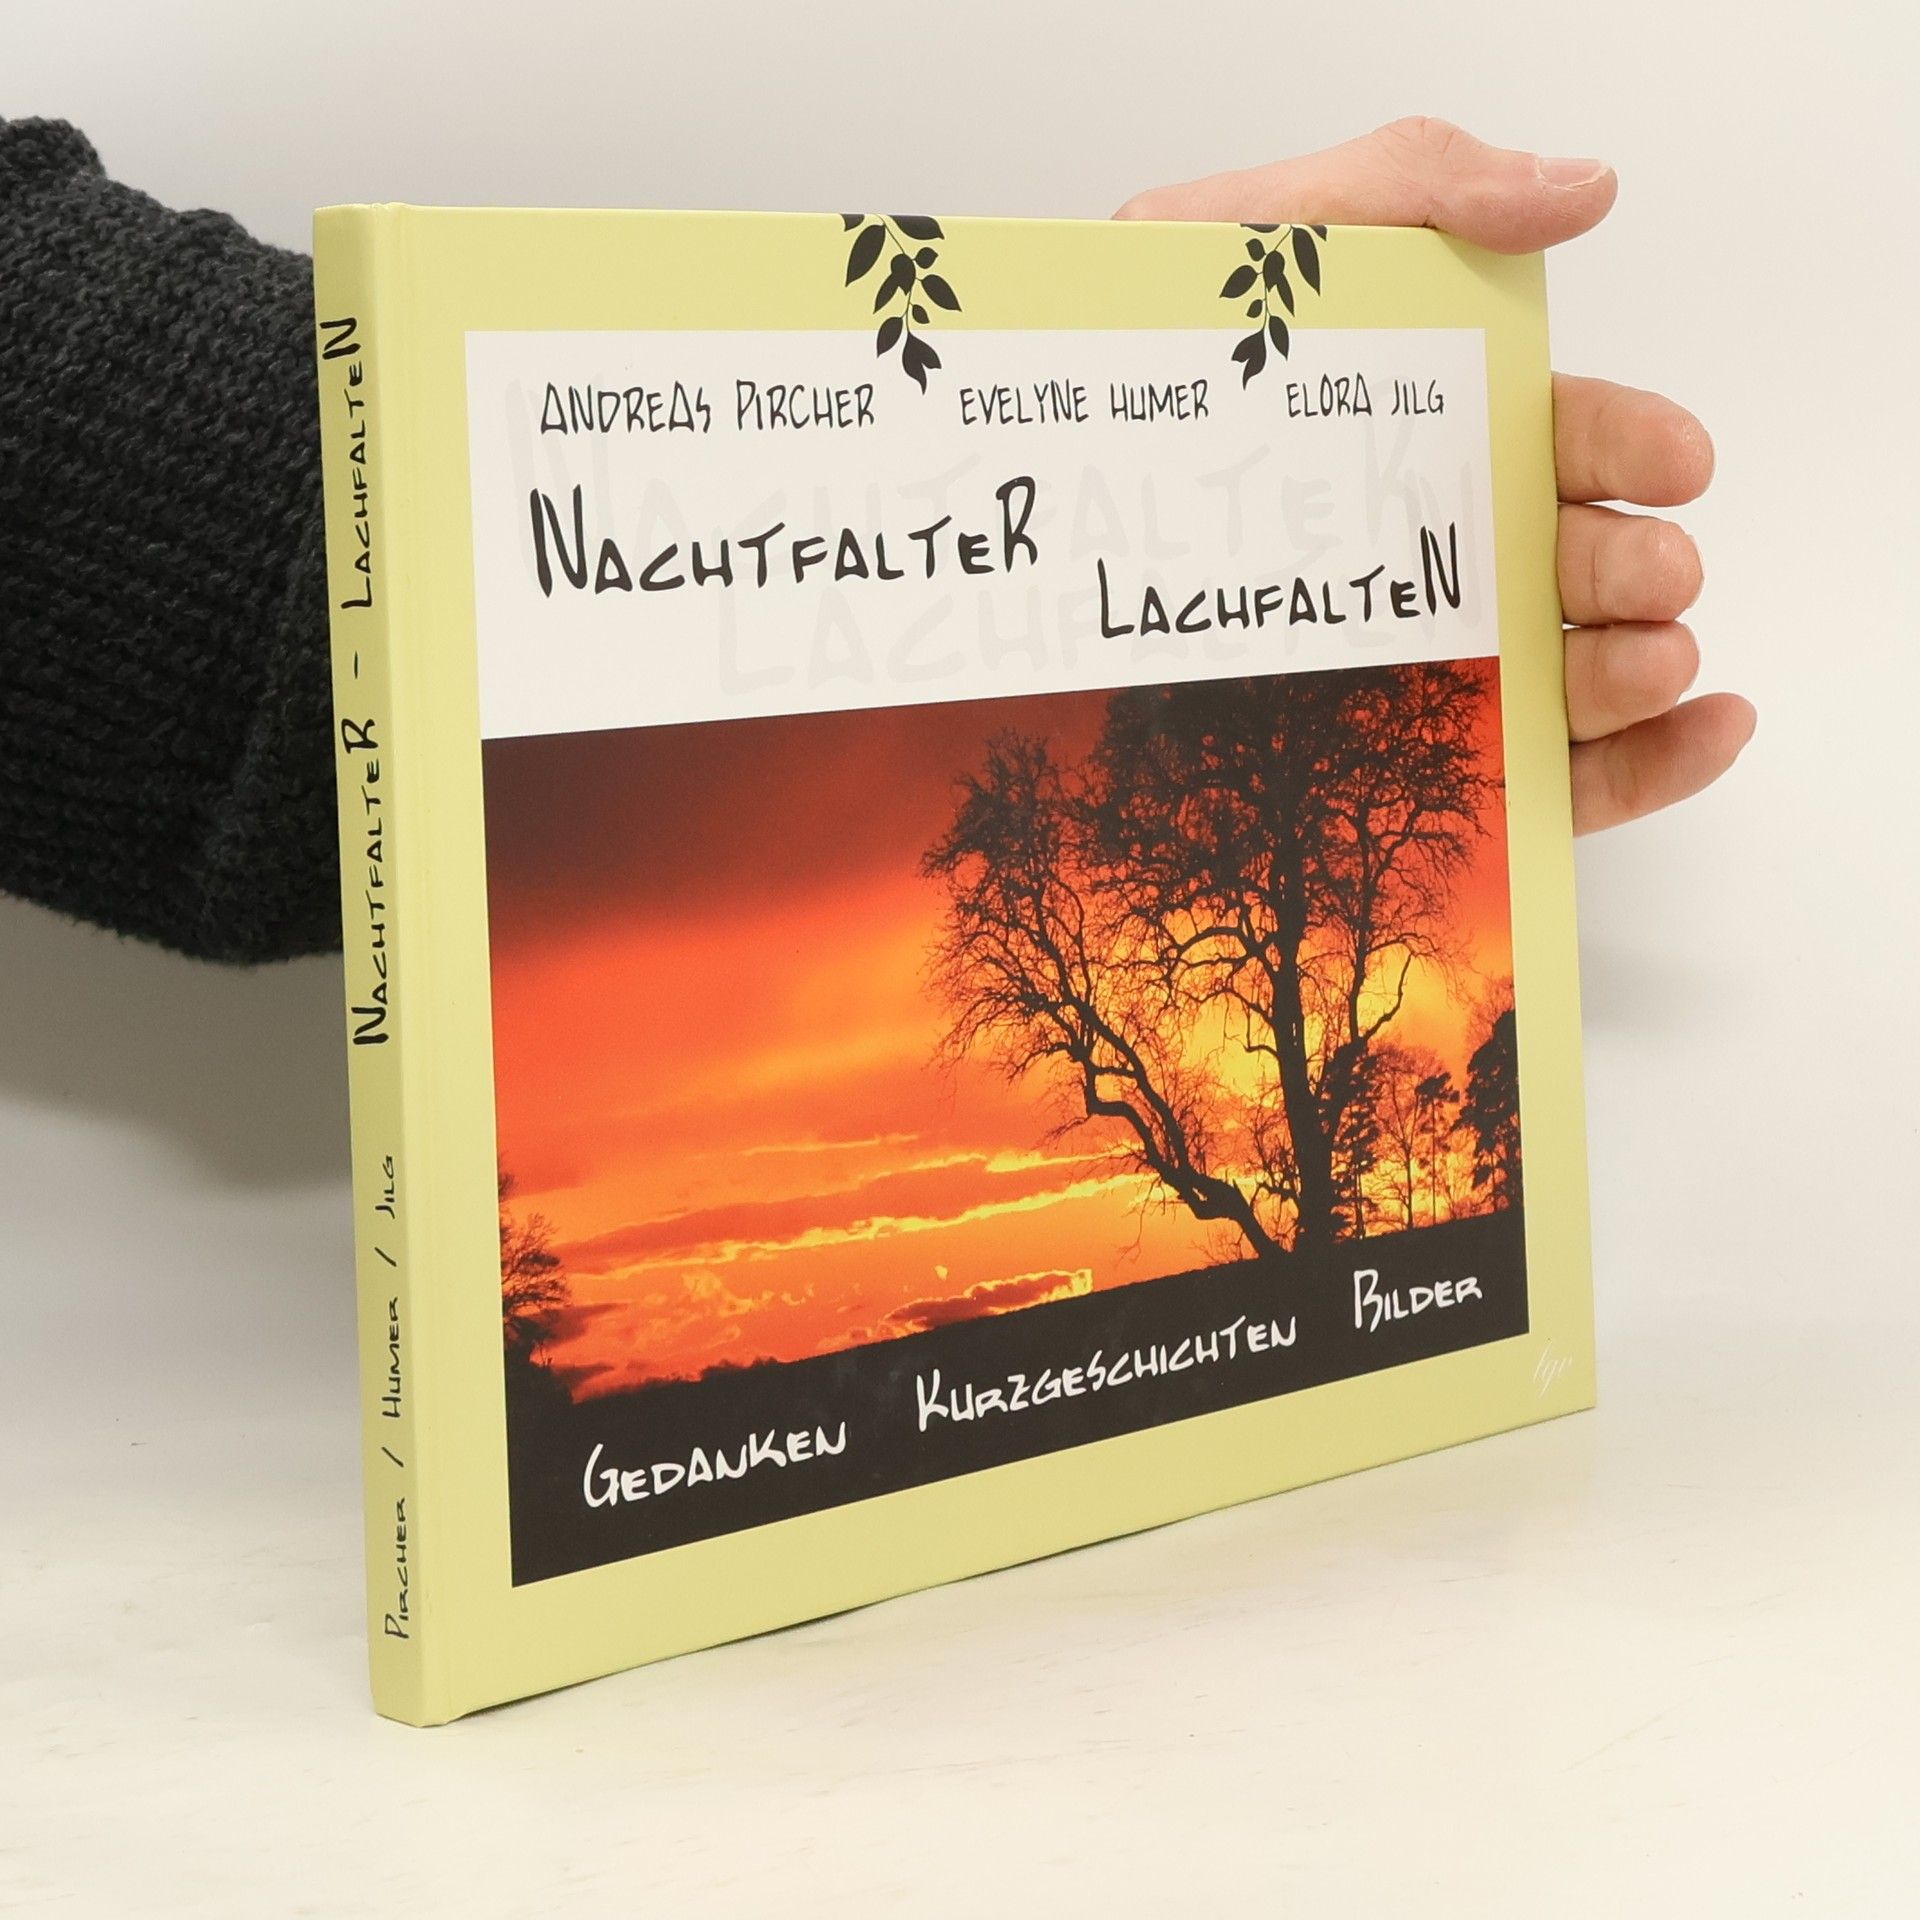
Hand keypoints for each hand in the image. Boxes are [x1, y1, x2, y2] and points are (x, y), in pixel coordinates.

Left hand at [1116, 118, 1754, 834]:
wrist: (1008, 490)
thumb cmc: (1126, 367)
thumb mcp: (1253, 241)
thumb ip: (1407, 187)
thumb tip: (1579, 190)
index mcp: (1417, 436)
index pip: (1553, 438)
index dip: (1627, 444)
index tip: (1674, 462)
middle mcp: (1425, 549)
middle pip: (1571, 561)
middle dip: (1633, 565)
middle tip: (1648, 573)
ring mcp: (1414, 659)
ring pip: (1566, 673)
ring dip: (1638, 666)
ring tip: (1647, 654)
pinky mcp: (1398, 758)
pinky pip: (1539, 773)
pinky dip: (1643, 766)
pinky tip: (1704, 733)